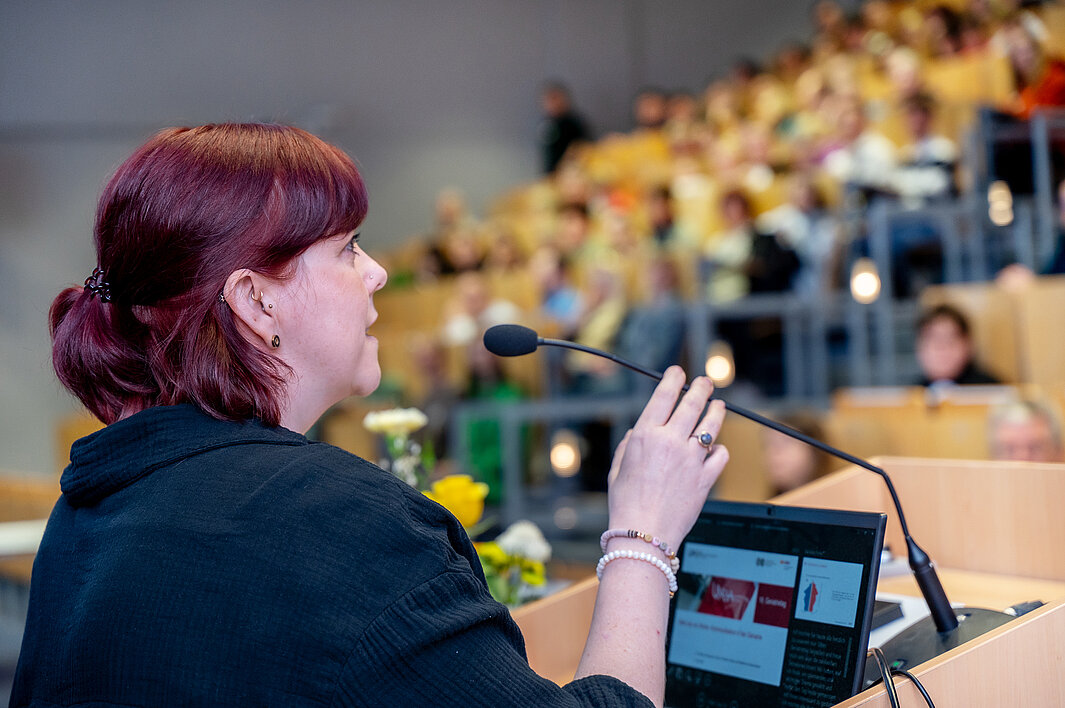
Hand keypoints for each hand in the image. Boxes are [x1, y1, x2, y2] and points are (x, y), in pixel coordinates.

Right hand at [606, 366, 727, 548]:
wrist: (643, 536)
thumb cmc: (625, 505)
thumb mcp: (618, 470)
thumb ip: (628, 446)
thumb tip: (637, 433)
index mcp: (645, 436)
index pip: (664, 395)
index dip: (672, 379)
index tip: (678, 372)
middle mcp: (670, 442)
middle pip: (693, 403)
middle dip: (701, 388)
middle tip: (706, 382)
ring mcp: (691, 459)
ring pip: (712, 424)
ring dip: (717, 411)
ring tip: (718, 406)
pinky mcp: (706, 478)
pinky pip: (720, 455)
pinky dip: (719, 450)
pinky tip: (715, 449)